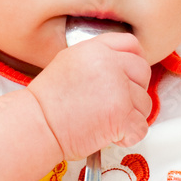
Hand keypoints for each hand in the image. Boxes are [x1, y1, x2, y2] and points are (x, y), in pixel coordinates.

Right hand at [28, 33, 151, 159]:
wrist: (36, 126)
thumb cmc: (48, 103)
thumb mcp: (69, 62)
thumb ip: (98, 59)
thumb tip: (121, 66)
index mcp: (96, 49)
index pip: (132, 45)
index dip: (134, 62)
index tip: (128, 77)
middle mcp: (110, 63)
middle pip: (143, 72)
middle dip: (134, 91)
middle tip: (114, 105)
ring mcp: (118, 89)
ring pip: (145, 102)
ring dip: (131, 116)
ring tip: (105, 121)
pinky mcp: (122, 114)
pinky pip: (141, 127)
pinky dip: (129, 136)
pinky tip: (111, 135)